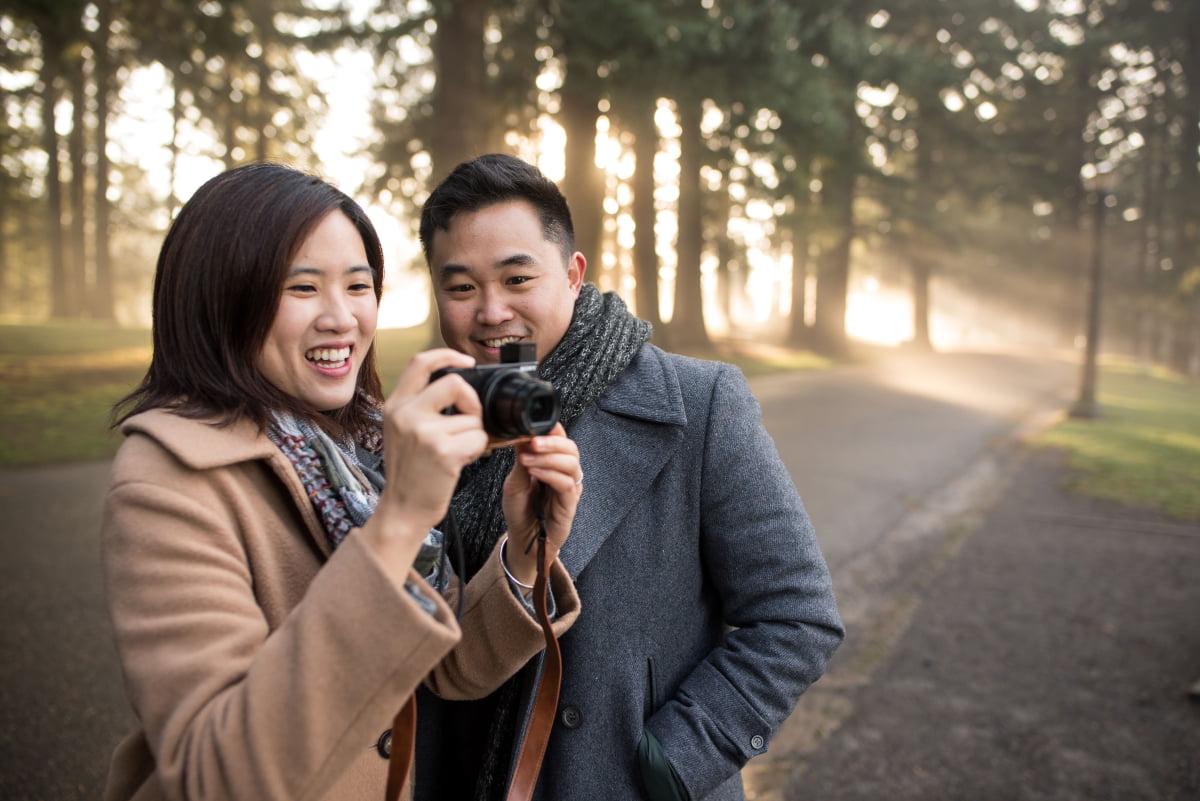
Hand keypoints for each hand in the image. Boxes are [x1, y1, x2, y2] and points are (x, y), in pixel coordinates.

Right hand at [359, 349, 487, 570]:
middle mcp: (406, 415)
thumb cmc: (410, 473)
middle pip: (455, 383)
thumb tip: (462, 385)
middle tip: (470, 419)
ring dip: (475, 435)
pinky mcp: (443, 452)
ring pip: (472, 418)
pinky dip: (478, 450)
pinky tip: (462, 460)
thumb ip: (422, 407)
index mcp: (395, 406)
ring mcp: (424, 433)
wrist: (402, 510)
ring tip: (458, 450)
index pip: (421, 363)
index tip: (466, 361)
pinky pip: (478, 438)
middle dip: (472, 401)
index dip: (448, 354)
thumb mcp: (403, 432)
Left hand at [500, 423, 581, 585]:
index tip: (535, 426)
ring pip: (572, 464)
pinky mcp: (570, 504)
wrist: (522, 538)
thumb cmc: (520, 510)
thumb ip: (521, 458)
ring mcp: (570, 488)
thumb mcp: (515, 479)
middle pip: (571, 448)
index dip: (552, 430)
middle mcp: (565, 473)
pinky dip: (551, 475)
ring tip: (528, 460)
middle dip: (551, 442)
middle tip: (532, 442)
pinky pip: (567, 484)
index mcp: (554, 463)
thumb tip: (521, 434)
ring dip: (549, 458)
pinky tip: (535, 473)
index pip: (561, 439)